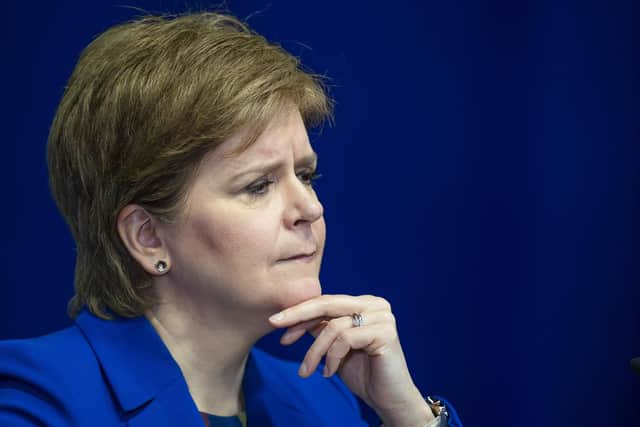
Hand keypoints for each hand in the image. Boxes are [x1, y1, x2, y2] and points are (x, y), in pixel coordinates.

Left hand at [268, 294, 433, 426]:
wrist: (388, 399)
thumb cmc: (362, 373)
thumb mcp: (335, 346)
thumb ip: (321, 327)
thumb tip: (291, 316)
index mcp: (364, 303)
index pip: (326, 301)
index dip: (299, 312)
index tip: (276, 324)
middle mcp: (375, 304)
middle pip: (328, 304)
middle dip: (298, 314)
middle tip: (275, 325)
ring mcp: (382, 317)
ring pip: (333, 327)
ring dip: (314, 352)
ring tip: (306, 371)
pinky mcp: (386, 332)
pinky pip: (346, 339)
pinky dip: (331, 358)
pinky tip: (329, 372)